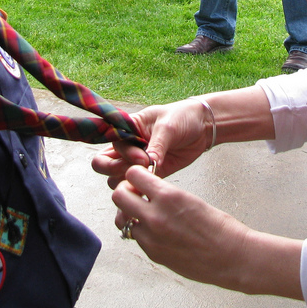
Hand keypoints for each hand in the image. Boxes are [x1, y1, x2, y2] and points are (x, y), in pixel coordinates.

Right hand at [92, 99, 209, 186]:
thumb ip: (156, 145)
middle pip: (104, 164)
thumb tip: (149, 164)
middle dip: (117, 169)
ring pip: (116, 178)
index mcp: (127, 129)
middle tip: (140, 168)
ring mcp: (137, 162)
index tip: (143, 157)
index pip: (110, 144)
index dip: (122, 154)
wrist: (202, 126)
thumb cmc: (182, 117)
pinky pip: (136, 185)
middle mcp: (128, 146)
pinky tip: (150, 189)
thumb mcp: (168, 127)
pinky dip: (138, 190)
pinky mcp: (150, 174)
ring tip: (149, 176)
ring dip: (128, 181)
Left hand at [113, 164, 253, 290]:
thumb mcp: (190, 199)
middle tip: (136, 194)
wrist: (232, 257)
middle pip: (118, 197)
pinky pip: (136, 238)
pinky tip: (157, 232)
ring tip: (145, 215)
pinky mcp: (153, 254)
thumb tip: (147, 192)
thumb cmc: (220, 228)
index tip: (140, 178)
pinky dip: (142, 232)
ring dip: (130, 215)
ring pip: (123, 220)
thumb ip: (164, 195)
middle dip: (125, 192)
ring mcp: (152, 238)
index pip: (133, 175)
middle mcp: (155, 216)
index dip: (135, 175)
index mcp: (168, 196)